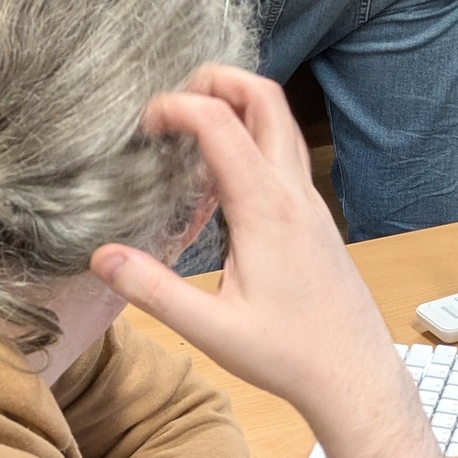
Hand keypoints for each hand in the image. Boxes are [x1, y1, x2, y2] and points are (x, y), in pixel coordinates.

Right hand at [90, 67, 446, 457]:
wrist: (356, 376)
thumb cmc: (291, 356)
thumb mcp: (211, 330)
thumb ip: (153, 291)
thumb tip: (100, 256)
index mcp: (266, 209)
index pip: (221, 122)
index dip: (178, 105)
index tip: (143, 124)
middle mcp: (293, 193)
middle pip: (266, 98)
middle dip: (218, 81)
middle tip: (173, 99)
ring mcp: (309, 202)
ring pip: (280, 123)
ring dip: (237, 106)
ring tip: (189, 129)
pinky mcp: (313, 217)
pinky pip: (284, 154)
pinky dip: (251, 139)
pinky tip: (219, 179)